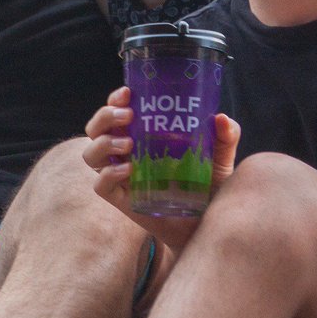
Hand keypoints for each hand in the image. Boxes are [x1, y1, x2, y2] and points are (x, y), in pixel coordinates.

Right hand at [83, 85, 240, 253]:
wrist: (207, 224)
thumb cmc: (208, 188)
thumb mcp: (219, 159)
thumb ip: (225, 138)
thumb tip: (221, 119)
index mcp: (140, 136)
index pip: (116, 112)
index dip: (114, 100)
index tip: (128, 93)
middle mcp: (124, 154)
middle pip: (95, 130)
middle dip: (105, 117)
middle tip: (128, 115)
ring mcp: (120, 177)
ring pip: (90, 155)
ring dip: (103, 144)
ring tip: (128, 143)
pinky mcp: (122, 200)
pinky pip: (100, 185)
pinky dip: (108, 174)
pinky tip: (128, 169)